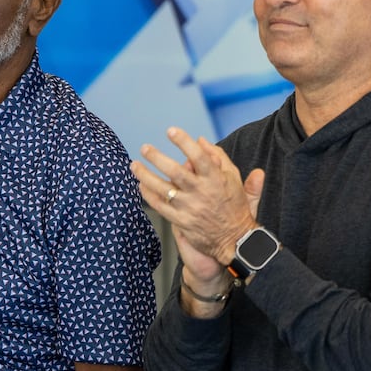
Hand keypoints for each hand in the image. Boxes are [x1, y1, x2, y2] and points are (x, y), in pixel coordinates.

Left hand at [131, 127, 263, 273]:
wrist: (235, 240)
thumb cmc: (235, 205)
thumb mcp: (234, 178)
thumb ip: (219, 157)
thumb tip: (201, 140)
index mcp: (216, 179)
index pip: (199, 157)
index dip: (184, 142)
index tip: (171, 131)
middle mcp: (201, 192)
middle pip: (175, 172)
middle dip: (157, 158)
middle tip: (145, 148)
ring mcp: (190, 208)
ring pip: (162, 189)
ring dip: (145, 176)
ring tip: (134, 165)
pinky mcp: (181, 221)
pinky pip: (160, 206)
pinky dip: (149, 195)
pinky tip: (141, 186)